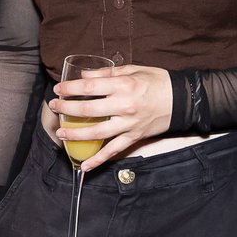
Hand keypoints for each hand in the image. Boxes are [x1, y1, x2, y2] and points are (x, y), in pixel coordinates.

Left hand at [52, 63, 172, 169]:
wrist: (181, 99)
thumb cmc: (157, 81)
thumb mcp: (133, 69)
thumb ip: (107, 73)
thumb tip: (85, 76)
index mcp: (123, 86)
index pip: (89, 88)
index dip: (70, 89)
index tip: (58, 90)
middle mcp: (124, 106)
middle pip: (87, 110)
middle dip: (66, 109)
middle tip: (54, 107)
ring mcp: (128, 124)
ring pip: (97, 132)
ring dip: (76, 134)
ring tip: (61, 133)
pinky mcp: (134, 137)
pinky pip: (113, 150)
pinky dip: (98, 160)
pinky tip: (84, 166)